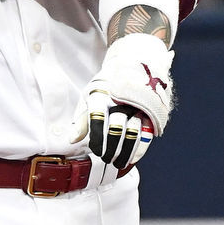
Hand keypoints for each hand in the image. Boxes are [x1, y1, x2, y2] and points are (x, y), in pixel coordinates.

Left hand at [70, 34, 173, 168]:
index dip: (96, 137)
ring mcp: (138, 105)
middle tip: (106, 158)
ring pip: (132, 132)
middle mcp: (121, 99)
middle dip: (110, 147)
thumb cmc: (107, 85)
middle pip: (116, 128)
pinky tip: (133, 157)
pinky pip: (146, 132)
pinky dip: (140, 148)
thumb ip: (82, 119)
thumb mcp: (90, 95)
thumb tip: (72, 140)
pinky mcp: (151, 110)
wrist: (136, 62)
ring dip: (125, 151)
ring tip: (118, 162)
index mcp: (103, 93)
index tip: (95, 150)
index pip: (97, 118)